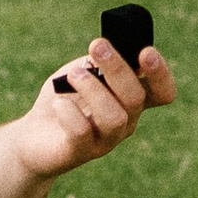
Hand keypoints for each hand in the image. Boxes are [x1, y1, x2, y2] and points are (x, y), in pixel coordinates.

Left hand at [5, 34, 178, 183]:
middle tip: (96, 46)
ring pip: (114, 117)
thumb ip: (98, 61)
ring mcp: (105, 140)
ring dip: (93, 89)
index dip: (160, 73)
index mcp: (133, 99)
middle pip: (136, 97)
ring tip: (73, 75)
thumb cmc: (64, 96)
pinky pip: (82, 132)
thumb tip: (107, 49)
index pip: (163, 91)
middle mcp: (126, 121)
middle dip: (117, 68)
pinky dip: (69, 112)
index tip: (145, 52)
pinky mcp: (80, 152)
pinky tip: (58, 103)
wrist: (34, 133)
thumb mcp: (83, 70)